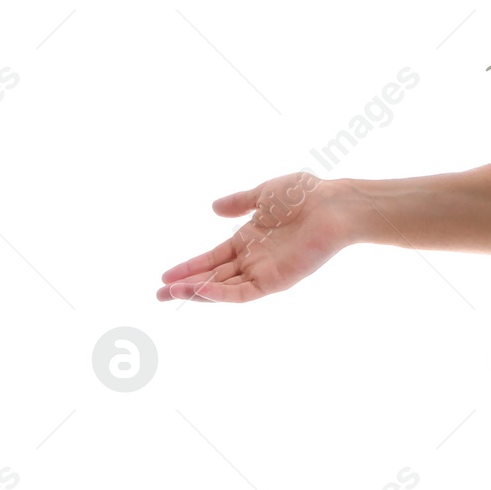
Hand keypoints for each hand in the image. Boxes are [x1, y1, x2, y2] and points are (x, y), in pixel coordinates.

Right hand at [157, 172, 353, 302]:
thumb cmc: (305, 195)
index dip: (189, 267)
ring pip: (224, 288)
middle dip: (186, 286)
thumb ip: (239, 203)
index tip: (165, 275)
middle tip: (158, 293)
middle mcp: (254, 259)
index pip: (213, 259)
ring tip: (171, 292)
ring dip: (198, 292)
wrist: (333, 205)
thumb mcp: (263, 195)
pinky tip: (200, 291)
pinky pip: (244, 293)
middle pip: (214, 277)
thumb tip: (213, 208)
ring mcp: (265, 271)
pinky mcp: (276, 280)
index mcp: (249, 240)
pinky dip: (221, 294)